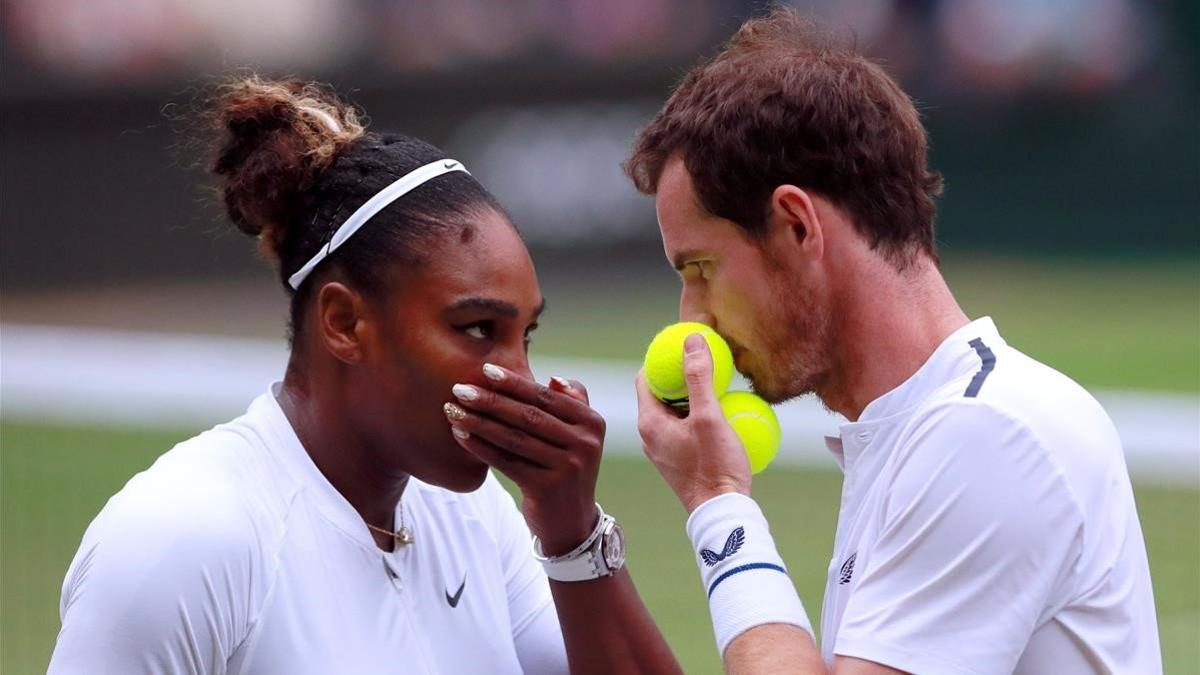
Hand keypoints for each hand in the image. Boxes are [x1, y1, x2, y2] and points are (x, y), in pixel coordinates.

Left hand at [446, 364, 605, 554]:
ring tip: (453, 410)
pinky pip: (506, 462)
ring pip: (514, 438)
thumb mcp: (579, 436)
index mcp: (592, 423)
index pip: (546, 397)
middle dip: (491, 400)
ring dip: (479, 422)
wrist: (571, 523)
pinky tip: (460, 436)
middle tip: (459, 388)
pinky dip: (481, 447)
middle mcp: (585, 443)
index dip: (514, 383)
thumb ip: (573, 403)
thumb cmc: (566, 469)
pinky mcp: (548, 488)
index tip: (485, 370)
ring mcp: (569, 467)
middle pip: (528, 416)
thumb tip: (553, 378)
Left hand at [635, 333, 751, 512]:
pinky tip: (720, 410)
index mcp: (649, 422)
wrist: (722, 513)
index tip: (684, 344)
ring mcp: (664, 449)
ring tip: (714, 379)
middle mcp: (650, 435)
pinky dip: (696, 413)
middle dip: (678, 373)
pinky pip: (683, 427)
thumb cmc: (715, 466)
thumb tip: (692, 338)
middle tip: (702, 357)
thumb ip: (699, 376)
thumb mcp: (710, 416)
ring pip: (672, 410)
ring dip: (689, 394)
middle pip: (659, 392)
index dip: (662, 357)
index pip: (646, 377)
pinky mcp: (678, 459)